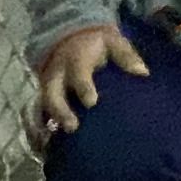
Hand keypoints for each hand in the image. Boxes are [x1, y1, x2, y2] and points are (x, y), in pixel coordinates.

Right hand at [27, 22, 145, 146]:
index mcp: (76, 59)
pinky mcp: (45, 94)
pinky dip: (41, 125)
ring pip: (42, 103)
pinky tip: (47, 144)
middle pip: (52, 91)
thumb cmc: (97, 43)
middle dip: (60, 110)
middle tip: (72, 127)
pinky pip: (38, 110)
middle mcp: (58, 72)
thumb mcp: (113, 41)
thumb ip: (126, 56)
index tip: (91, 102)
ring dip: (49, 121)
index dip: (83, 87)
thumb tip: (142, 72)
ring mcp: (49, 84)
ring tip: (59, 139)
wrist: (71, 35)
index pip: (78, 73)